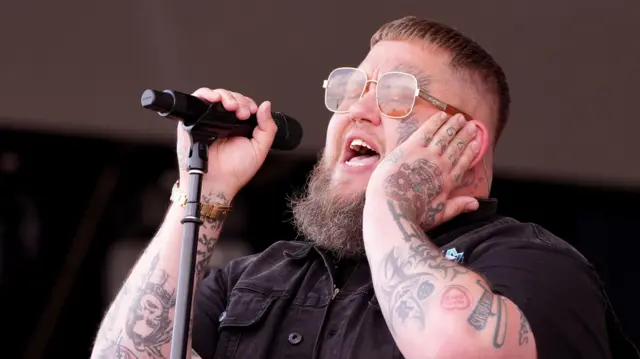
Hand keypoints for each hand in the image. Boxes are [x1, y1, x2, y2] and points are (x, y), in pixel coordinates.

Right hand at [176, 88, 276, 197]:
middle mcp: (223, 122)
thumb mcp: (259, 149)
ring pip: (216, 96)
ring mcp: (208, 121)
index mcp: (238, 127)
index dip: (248, 103)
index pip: (243, 104)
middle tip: (242, 112)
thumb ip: (267, 128)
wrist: (216, 182)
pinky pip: (197, 100)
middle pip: (230, 97)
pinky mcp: (193, 121)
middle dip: (239, 100)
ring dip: (225, 96)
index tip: (251, 111)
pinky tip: (215, 100)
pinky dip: (206, 94)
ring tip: (231, 107)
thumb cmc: (234, 171)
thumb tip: (267, 106)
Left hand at [367, 112, 480, 229]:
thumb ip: (457, 207)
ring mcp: (426, 155)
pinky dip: (436, 122)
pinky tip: (442, 115)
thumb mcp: (439, 215)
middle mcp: (440, 166)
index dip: (472, 150)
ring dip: (453, 125)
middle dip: (465, 135)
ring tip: (459, 117)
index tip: (478, 141)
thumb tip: (476, 204)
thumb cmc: (412, 216)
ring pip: (444, 135)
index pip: (464, 162)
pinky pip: (427, 130)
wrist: (391, 208)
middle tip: (471, 125)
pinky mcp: (410, 148)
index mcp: (447, 182)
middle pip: (456, 146)